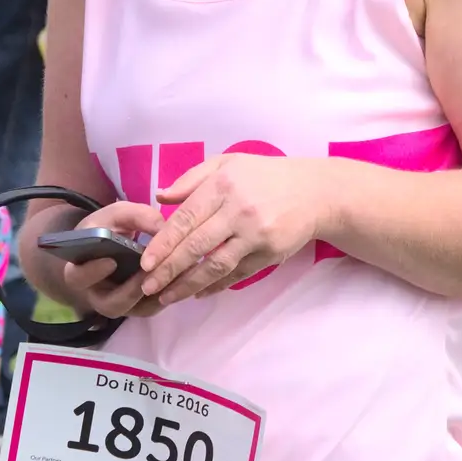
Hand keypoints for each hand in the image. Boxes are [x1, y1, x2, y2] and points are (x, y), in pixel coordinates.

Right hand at [59, 201, 166, 320]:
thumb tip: (163, 227)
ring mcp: (121, 304)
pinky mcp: (140, 306)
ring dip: (156, 295)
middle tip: (149, 273)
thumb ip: (137, 216)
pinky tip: (183, 277)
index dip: (92, 272)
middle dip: (132, 290)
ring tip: (173, 275)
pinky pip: (153, 307)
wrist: (110, 245)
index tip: (111, 261)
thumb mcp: (117, 215)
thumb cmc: (108, 228)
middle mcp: (98, 294)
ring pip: (137, 310)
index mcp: (80, 270)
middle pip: (112, 304)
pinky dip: (169, 294)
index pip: (78, 278)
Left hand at [140, 154, 325, 305]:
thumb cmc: (266, 175)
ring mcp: (256, 235)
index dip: (163, 243)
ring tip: (167, 297)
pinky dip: (216, 286)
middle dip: (169, 270)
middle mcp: (239, 211)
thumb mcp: (228, 163)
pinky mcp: (270, 254)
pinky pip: (237, 274)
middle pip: (197, 246)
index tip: (145, 262)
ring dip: (188, 285)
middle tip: (148, 286)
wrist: (315, 192)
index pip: (186, 218)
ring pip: (216, 266)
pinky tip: (198, 293)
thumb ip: (192, 178)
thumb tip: (160, 196)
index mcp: (223, 186)